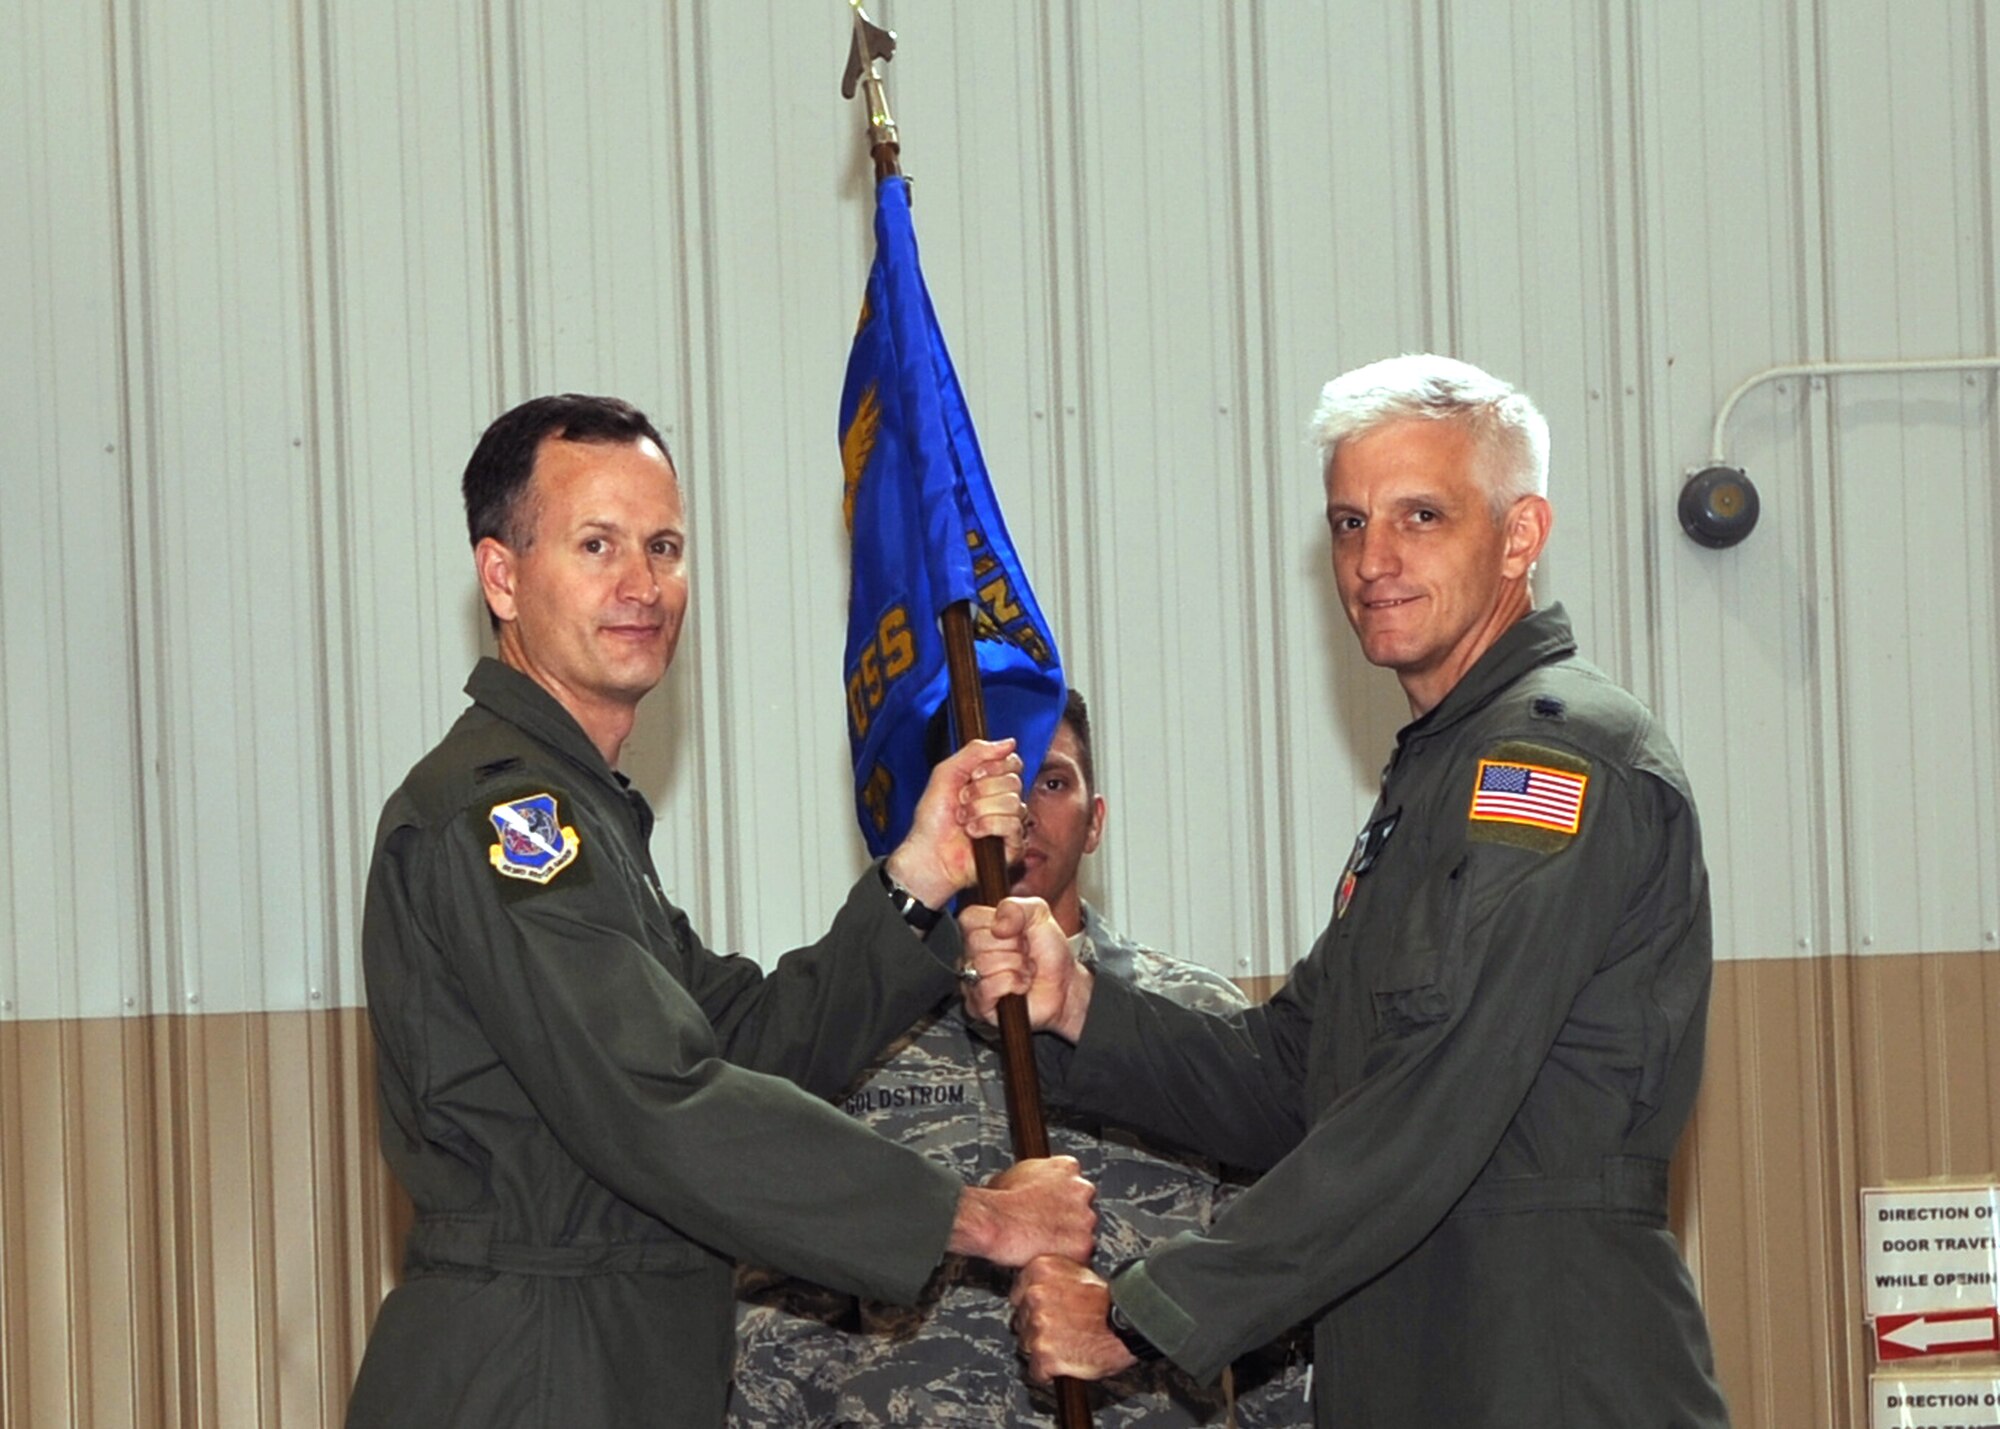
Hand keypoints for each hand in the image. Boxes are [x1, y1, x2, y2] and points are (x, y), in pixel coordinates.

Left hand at [886, 738, 1022, 907]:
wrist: (927, 851)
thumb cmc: (933, 818)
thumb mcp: (947, 772)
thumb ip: (976, 751)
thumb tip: (1009, 742)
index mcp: (992, 782)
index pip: (1013, 763)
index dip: (993, 767)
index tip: (972, 776)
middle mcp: (1004, 801)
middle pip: (1014, 781)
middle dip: (981, 791)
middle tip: (961, 801)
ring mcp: (1010, 823)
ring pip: (1013, 803)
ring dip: (980, 810)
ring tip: (964, 820)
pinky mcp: (1013, 845)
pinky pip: (1013, 825)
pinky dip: (987, 826)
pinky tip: (973, 833)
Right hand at [946, 1155, 1094, 1266]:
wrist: (995, 1222)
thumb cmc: (999, 1201)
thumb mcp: (1014, 1175)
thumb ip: (1033, 1178)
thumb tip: (1027, 1185)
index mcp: (1066, 1167)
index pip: (1074, 1183)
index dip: (1061, 1198)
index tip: (1051, 1207)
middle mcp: (1081, 1188)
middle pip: (1083, 1207)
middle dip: (1068, 1218)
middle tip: (1047, 1227)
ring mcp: (1085, 1217)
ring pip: (1084, 1232)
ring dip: (1068, 1239)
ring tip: (1044, 1243)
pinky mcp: (1083, 1244)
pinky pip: (1080, 1255)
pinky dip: (1066, 1258)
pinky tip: (1047, 1254)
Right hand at [958, 897, 1093, 1041]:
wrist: (1065, 984)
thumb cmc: (1048, 951)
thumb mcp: (1039, 914)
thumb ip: (1017, 907)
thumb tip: (997, 924)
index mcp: (980, 929)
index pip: (969, 918)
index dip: (1001, 925)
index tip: (1018, 932)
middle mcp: (971, 954)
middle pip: (976, 941)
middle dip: (1012, 947)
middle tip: (1024, 953)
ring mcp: (972, 980)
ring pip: (984, 964)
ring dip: (1016, 966)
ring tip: (1024, 969)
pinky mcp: (978, 1005)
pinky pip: (988, 987)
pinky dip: (1013, 984)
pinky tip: (1020, 985)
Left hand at [1009, 1255, 1134, 1382]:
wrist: (1129, 1324)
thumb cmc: (1111, 1303)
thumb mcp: (1080, 1272)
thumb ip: (1055, 1276)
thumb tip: (1043, 1285)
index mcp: (1041, 1269)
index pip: (1018, 1294)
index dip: (1033, 1307)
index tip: (1047, 1312)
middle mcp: (1035, 1295)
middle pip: (1020, 1320)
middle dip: (1036, 1328)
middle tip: (1061, 1329)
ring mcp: (1038, 1325)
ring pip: (1026, 1345)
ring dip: (1043, 1349)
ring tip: (1066, 1344)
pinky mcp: (1044, 1354)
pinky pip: (1036, 1370)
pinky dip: (1048, 1372)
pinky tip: (1065, 1361)